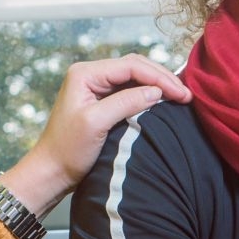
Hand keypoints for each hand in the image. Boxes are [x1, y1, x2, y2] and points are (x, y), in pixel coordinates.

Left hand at [0, 54, 190, 214]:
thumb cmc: (67, 150)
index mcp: (85, 73)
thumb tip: (157, 91)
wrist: (52, 171)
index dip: (158, 77)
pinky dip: (149, 93)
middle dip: (162, 78)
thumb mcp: (96, 124)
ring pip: (135, 77)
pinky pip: (131, 90)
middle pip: (135, 66)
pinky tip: (164, 100)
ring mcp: (97, 87)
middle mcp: (91, 75)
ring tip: (181, 95)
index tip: (181, 93)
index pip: (130, 66)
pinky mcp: (102, 101)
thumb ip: (125, 102)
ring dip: (158, 84)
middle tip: (186, 94)